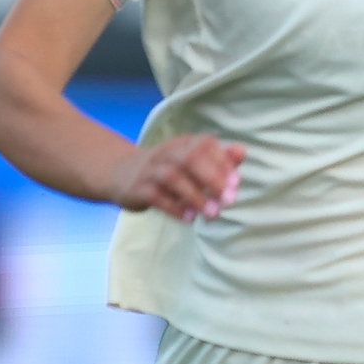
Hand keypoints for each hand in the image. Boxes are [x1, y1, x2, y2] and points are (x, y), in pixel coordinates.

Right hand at [108, 133, 244, 221]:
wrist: (121, 173)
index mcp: (183, 144)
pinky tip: (190, 219)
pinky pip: (157, 197)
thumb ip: (218, 159)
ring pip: (174, 178)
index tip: (236, 184)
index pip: (206, 146)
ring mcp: (151, 170)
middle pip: (191, 158)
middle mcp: (167, 153)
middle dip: (213, 179)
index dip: (223, 163)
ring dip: (196, 196)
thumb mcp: (191, 161)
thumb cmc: (167, 169)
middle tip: (229, 201)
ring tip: (212, 214)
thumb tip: (242, 152)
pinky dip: (176, 208)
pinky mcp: (139, 189)